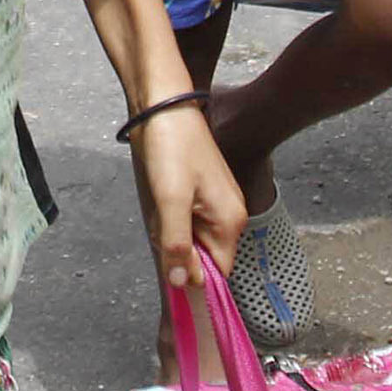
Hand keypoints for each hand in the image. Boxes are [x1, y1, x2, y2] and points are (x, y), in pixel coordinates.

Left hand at [128, 100, 248, 346]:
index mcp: (230, 222)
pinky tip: (161, 194)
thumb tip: (183, 284)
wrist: (163, 106)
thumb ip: (176, 244)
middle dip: (175, 247)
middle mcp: (229, 217)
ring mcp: (216, 205)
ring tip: (161, 201)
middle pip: (200, 256)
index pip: (217, 273)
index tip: (168, 262)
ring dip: (168, 230)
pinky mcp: (201, 194)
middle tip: (161, 218)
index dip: (192, 276)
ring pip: (188, 239)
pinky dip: (168, 215)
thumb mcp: (170, 200)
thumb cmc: (171, 149)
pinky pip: (183, 220)